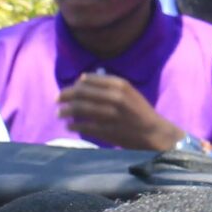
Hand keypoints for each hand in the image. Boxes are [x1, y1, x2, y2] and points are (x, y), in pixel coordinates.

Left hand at [57, 74, 185, 151]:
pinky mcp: (107, 131)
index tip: (68, 89)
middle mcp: (115, 98)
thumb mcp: (129, 92)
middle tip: (57, 100)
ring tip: (59, 113)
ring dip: (66, 111)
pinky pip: (84, 126)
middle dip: (66, 96)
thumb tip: (82, 79)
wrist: (153, 132)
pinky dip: (74, 126)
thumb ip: (108, 84)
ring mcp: (111, 115)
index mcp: (120, 85)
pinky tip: (69, 126)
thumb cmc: (139, 111)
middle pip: (81, 93)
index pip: (89, 80)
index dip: (74, 85)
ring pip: (80, 109)